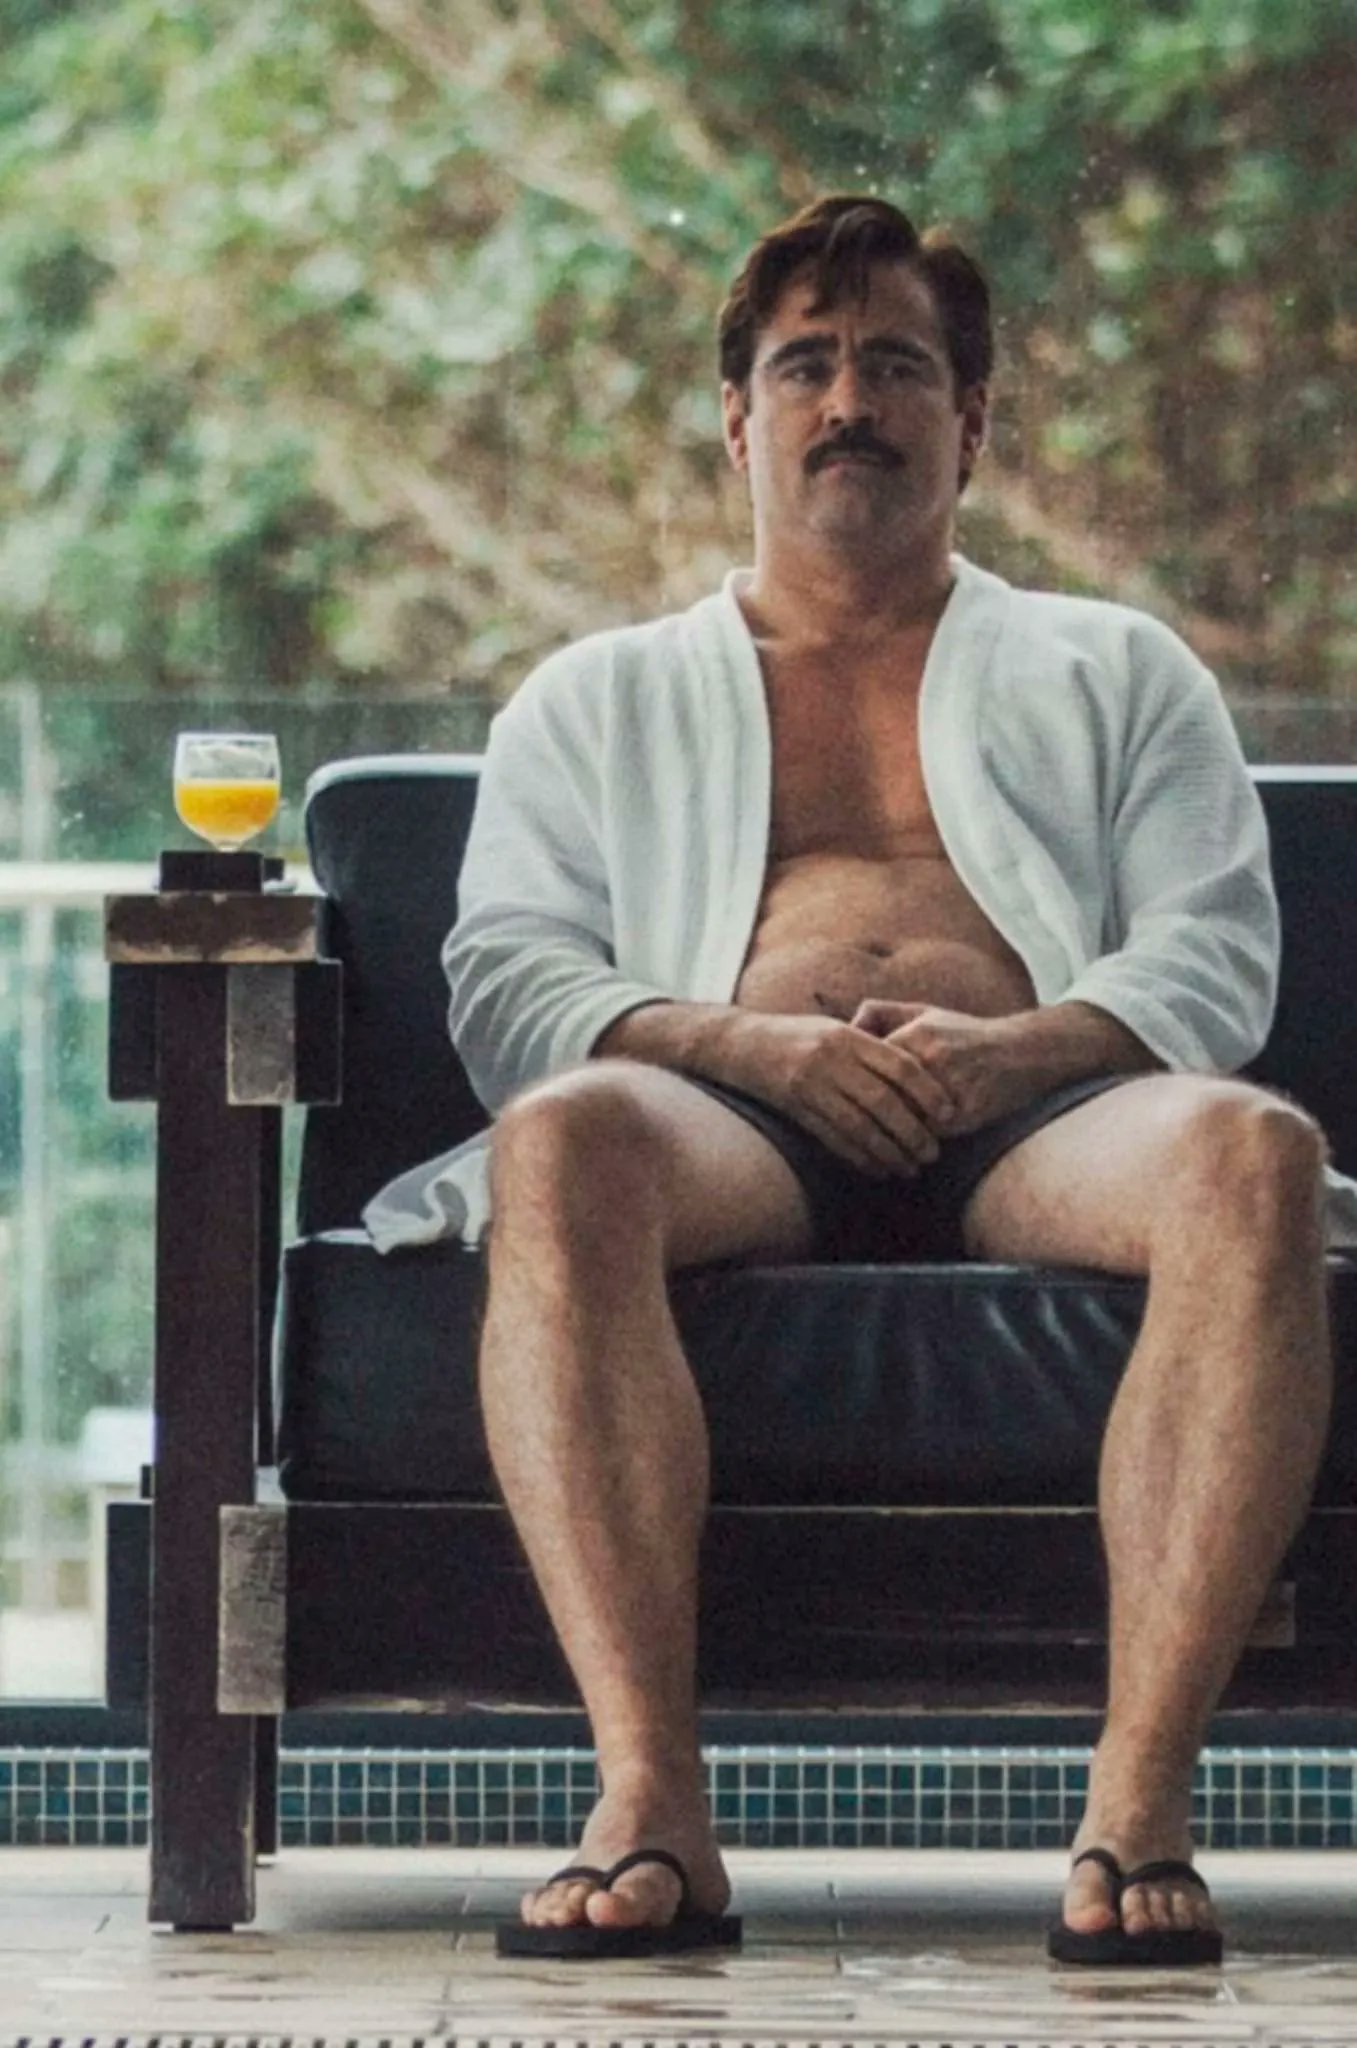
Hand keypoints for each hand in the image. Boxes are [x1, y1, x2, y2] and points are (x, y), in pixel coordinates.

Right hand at [722, 1012, 960, 1178]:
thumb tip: (918, 1067)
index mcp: (848, 1036)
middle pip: (883, 1101)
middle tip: (934, 1152)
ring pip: (859, 1125)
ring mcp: (811, 1085)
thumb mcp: (836, 1029)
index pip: (899, 1065)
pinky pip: (834, 1138)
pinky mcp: (796, 1107)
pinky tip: (878, 1170)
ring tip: (911, 1168)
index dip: (928, 1092)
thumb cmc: (799, 1036)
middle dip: (913, 1130)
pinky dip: (859, 1157)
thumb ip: (871, 1045)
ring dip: (889, 1151)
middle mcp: (831, 1059)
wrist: (744, 1044)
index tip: (949, 1114)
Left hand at [850, 1001, 1043, 1136]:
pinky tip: (896, 1152)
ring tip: (864, 1146)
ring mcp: (950, 1088)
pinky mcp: (965, 1115)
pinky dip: (910, 1144)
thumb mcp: (924, 1012)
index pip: (867, 1064)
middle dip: (862, 1112)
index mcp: (918, 1033)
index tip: (837, 1094)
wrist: (1022, 1054)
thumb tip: (845, 1026)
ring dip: (884, 1134)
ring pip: (902, 1119)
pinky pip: (927, 1136)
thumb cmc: (964, 1034)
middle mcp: (933, 1059)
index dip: (851, 1081)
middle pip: (881, 1094)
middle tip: (839, 1127)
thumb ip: (882, 1012)